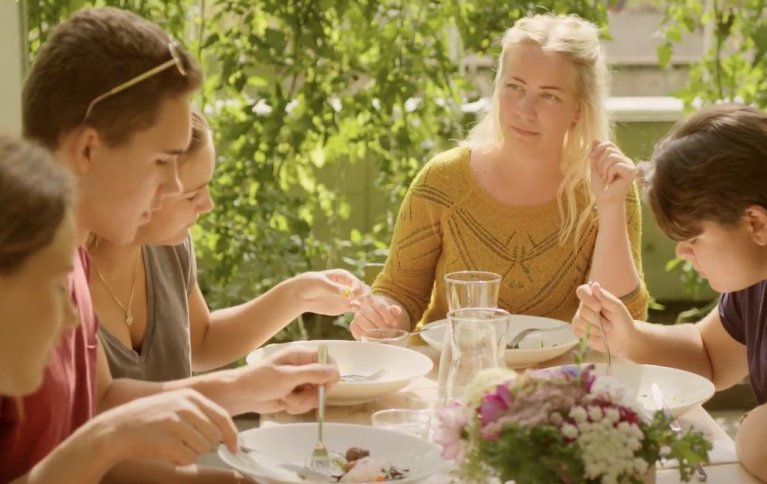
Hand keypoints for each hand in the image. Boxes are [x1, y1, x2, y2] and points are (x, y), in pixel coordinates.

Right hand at [98, 389, 237, 466]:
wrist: (114, 429)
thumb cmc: (147, 421)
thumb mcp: (175, 405)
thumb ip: (198, 413)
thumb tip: (225, 431)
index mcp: (190, 397)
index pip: (222, 417)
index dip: (231, 435)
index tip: (234, 448)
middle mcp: (185, 406)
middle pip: (214, 436)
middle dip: (204, 445)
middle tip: (184, 443)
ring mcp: (176, 423)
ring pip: (203, 448)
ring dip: (190, 453)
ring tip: (171, 445)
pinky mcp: (166, 441)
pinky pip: (189, 459)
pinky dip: (180, 461)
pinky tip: (165, 452)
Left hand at [240, 347, 339, 414]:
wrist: (241, 395)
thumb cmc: (260, 380)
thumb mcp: (287, 377)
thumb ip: (313, 374)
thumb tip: (335, 372)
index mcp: (302, 355)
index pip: (328, 360)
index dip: (330, 374)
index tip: (325, 387)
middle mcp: (304, 367)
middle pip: (325, 381)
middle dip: (313, 393)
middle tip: (300, 395)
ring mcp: (300, 382)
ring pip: (316, 395)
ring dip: (303, 401)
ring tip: (286, 398)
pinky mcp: (296, 394)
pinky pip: (307, 403)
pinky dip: (297, 406)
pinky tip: (284, 403)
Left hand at [295, 269, 368, 314]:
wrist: (301, 295)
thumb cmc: (309, 283)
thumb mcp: (320, 283)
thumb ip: (333, 288)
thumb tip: (346, 292)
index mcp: (344, 276)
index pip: (356, 281)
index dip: (357, 288)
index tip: (353, 295)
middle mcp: (348, 286)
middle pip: (363, 289)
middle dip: (365, 295)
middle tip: (363, 301)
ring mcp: (347, 297)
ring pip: (362, 299)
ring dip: (364, 302)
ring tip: (361, 307)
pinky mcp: (344, 307)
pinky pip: (356, 308)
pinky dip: (359, 309)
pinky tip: (357, 311)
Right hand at [349, 294, 404, 338]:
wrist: (379, 326)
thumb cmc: (386, 319)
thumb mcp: (392, 315)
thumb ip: (395, 311)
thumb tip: (397, 310)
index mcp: (374, 301)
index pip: (379, 305)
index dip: (387, 314)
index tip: (394, 323)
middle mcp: (364, 307)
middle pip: (370, 312)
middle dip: (380, 323)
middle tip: (388, 331)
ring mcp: (358, 316)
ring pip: (361, 319)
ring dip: (372, 329)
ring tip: (381, 335)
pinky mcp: (354, 326)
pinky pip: (355, 328)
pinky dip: (363, 333)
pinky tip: (372, 338)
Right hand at [571, 282, 635, 356]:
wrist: (623, 339)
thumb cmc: (621, 320)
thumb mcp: (616, 307)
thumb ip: (605, 297)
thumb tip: (594, 284)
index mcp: (593, 297)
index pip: (582, 291)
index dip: (587, 298)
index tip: (598, 307)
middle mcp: (584, 306)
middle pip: (582, 309)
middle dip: (597, 319)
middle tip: (609, 325)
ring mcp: (579, 318)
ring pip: (580, 321)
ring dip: (596, 328)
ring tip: (606, 330)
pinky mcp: (577, 330)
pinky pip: (579, 331)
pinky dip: (591, 335)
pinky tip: (599, 335)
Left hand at [589, 140, 636, 205]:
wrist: (605, 200)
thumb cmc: (601, 186)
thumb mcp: (595, 167)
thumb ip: (596, 154)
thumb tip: (595, 139)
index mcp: (618, 158)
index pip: (609, 144)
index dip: (598, 148)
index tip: (590, 157)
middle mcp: (626, 160)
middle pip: (610, 149)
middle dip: (600, 162)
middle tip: (601, 174)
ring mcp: (630, 165)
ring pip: (612, 156)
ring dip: (604, 168)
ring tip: (606, 178)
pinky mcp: (632, 171)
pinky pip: (616, 165)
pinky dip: (609, 173)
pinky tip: (611, 181)